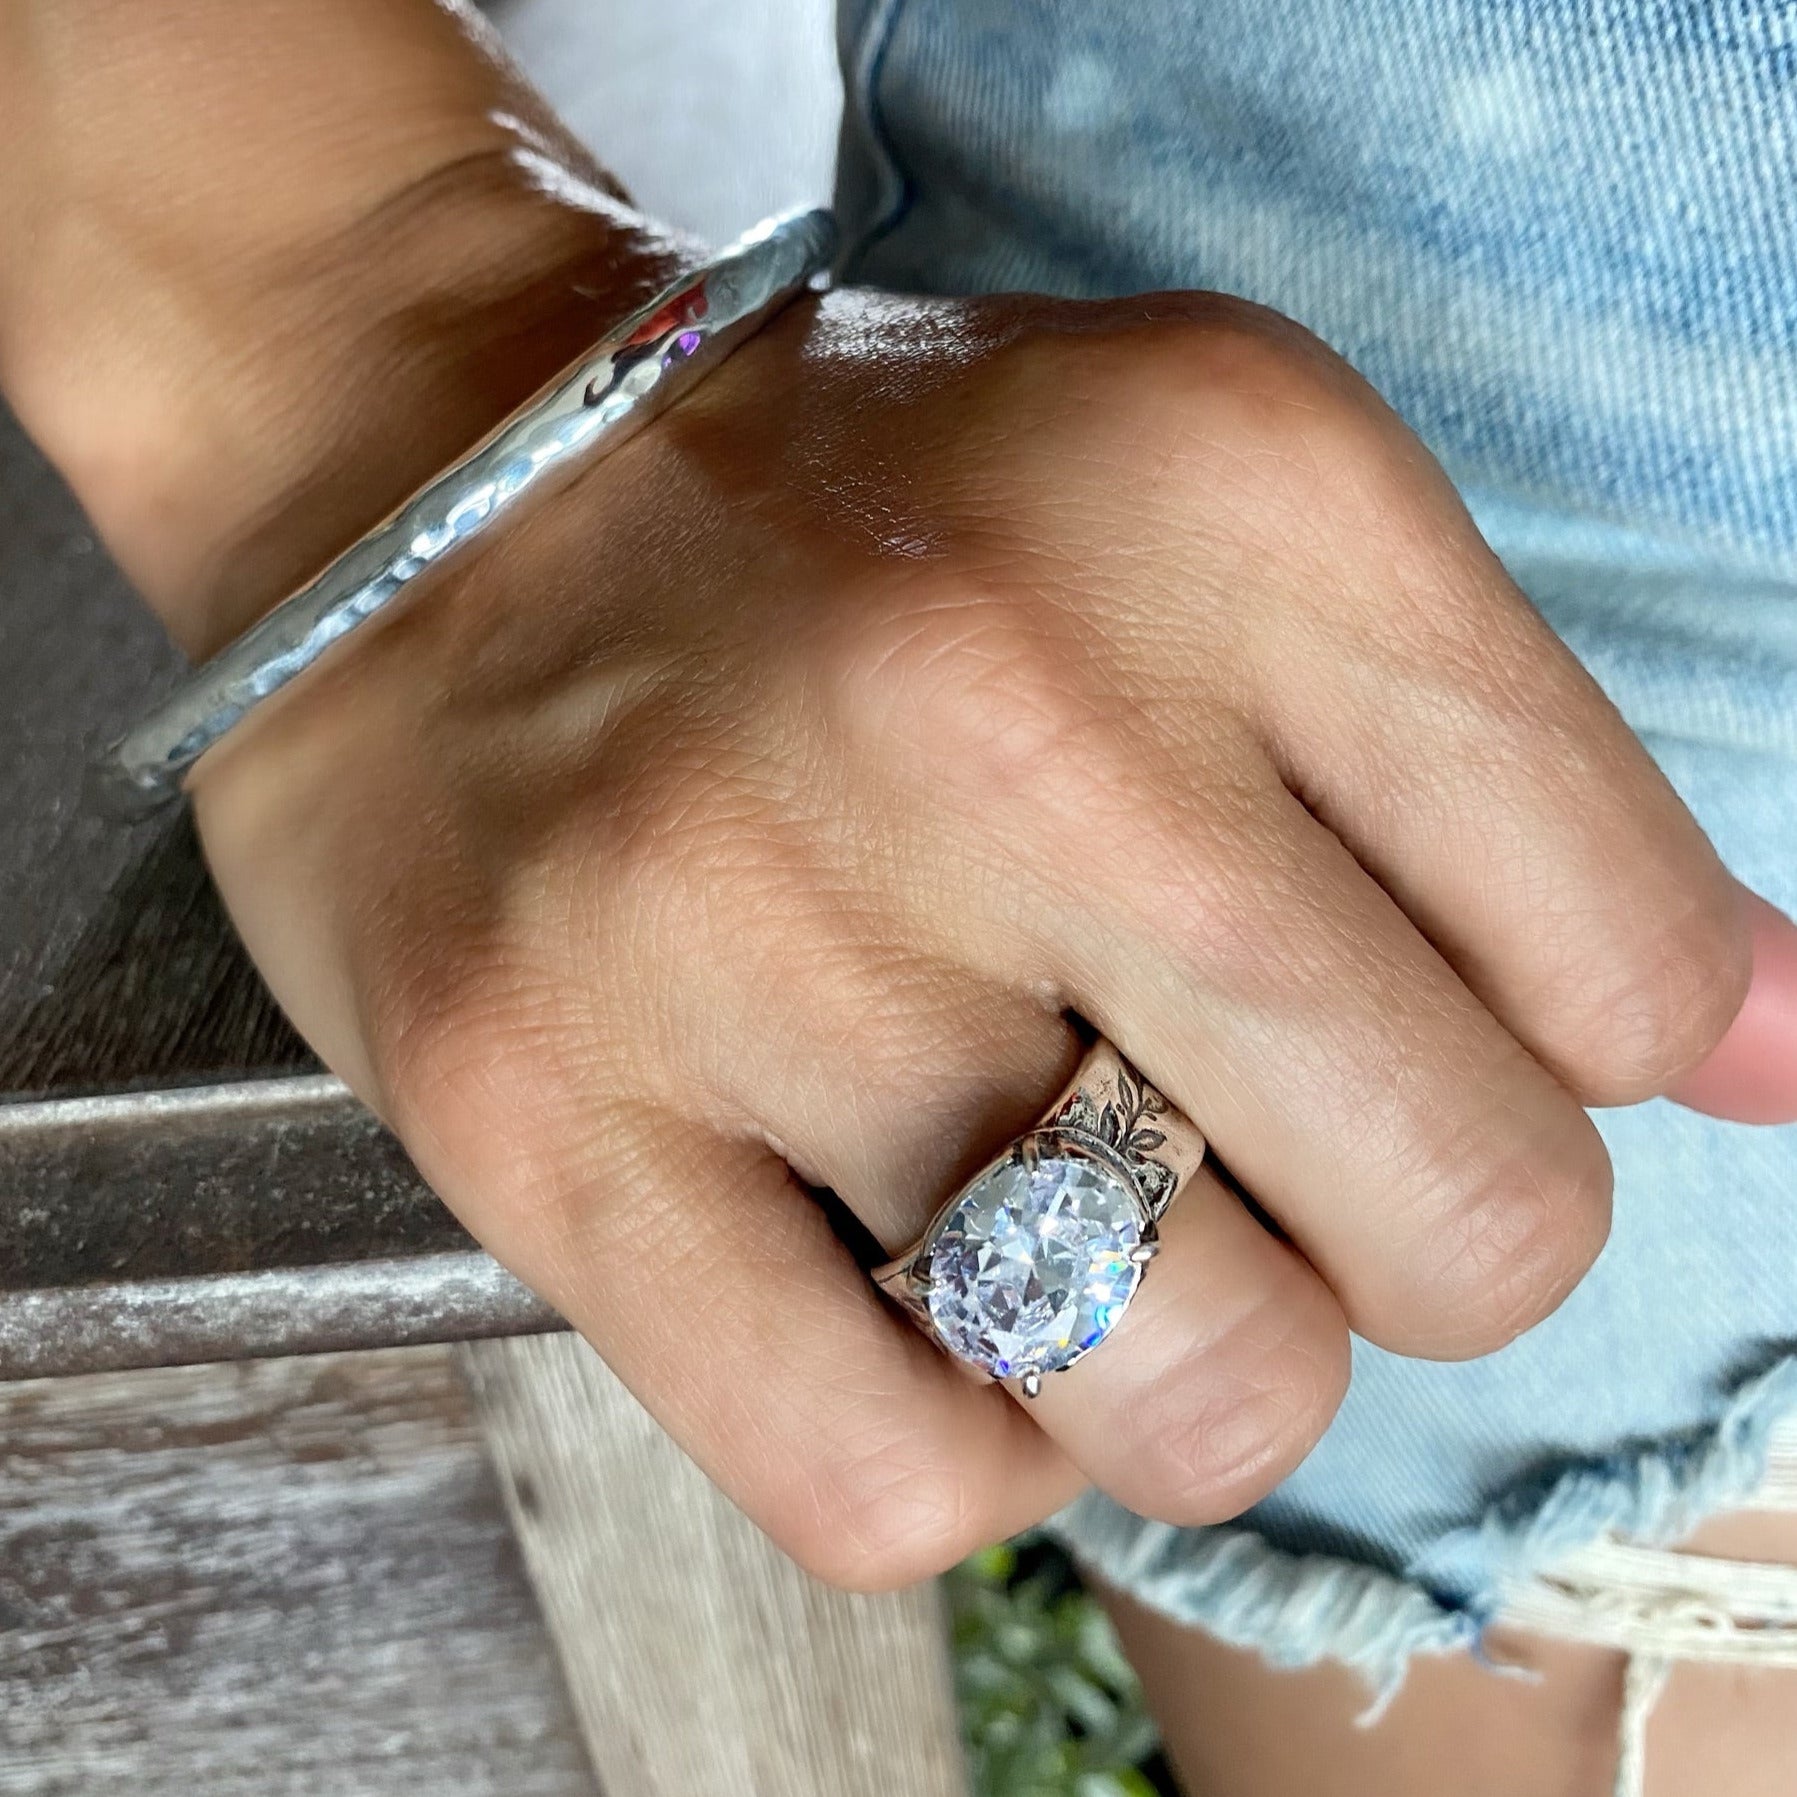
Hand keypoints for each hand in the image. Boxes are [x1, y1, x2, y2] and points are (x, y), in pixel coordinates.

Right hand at [189, 275, 1772, 1584]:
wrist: (434, 480)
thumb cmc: (864, 526)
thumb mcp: (1221, 508)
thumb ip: (1515, 789)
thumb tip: (1788, 1059)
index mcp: (1233, 495)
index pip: (1633, 963)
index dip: (1584, 1043)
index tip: (1437, 1010)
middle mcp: (999, 703)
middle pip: (1470, 1223)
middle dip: (1407, 1223)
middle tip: (1251, 1118)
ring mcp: (745, 923)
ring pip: (1201, 1396)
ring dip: (1189, 1355)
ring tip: (1068, 1206)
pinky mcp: (542, 1112)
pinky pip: (897, 1488)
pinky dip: (964, 1448)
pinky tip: (912, 1295)